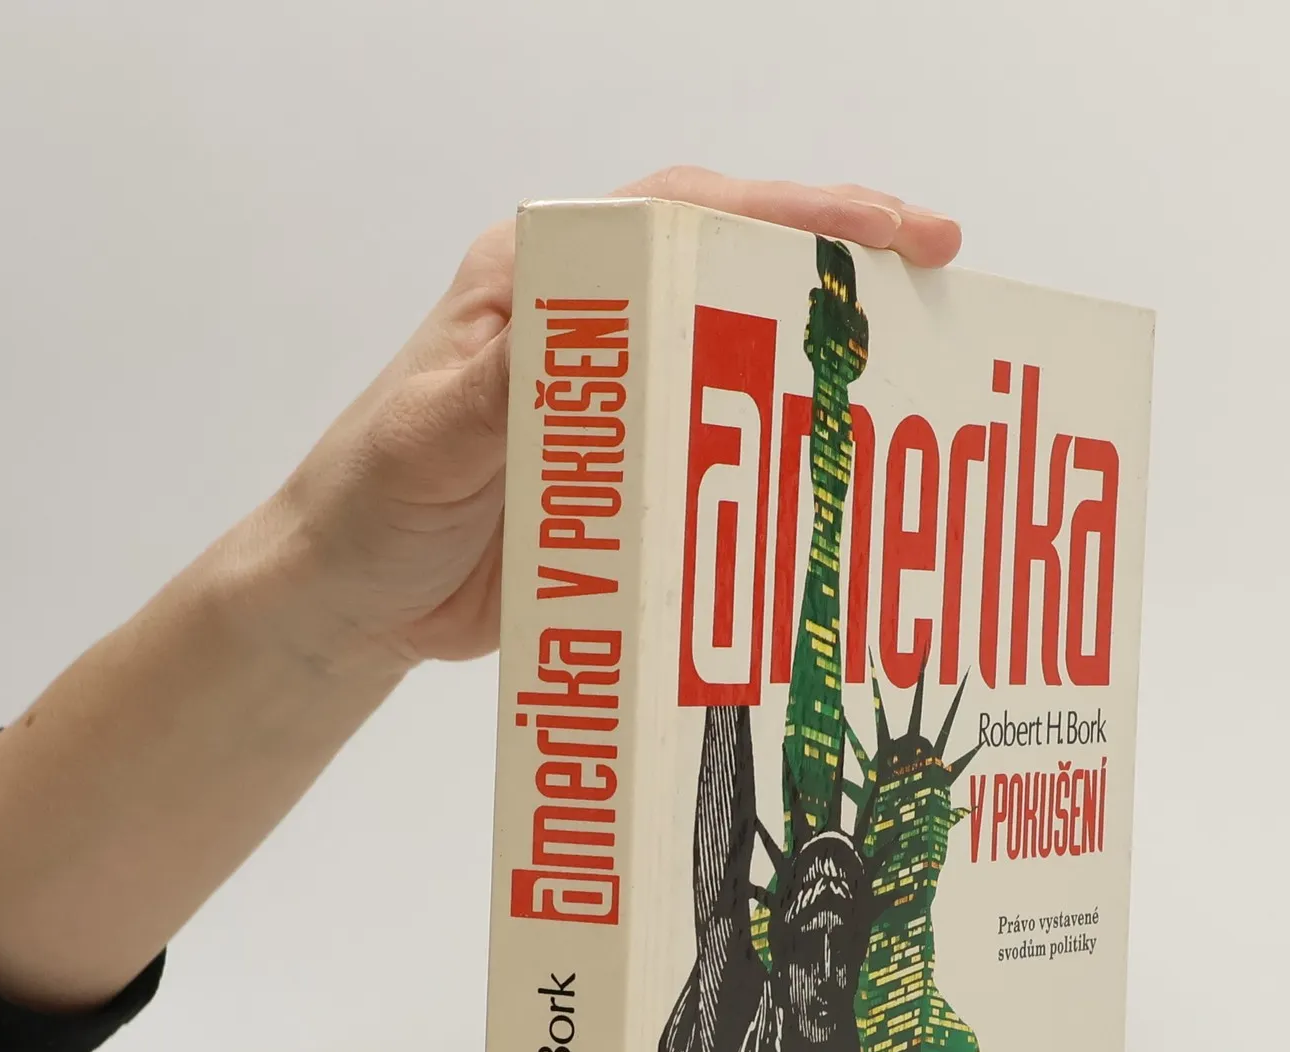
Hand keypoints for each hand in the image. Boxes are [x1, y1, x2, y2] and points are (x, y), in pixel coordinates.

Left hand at [257, 168, 962, 675]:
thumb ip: (505, 385)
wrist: (350, 602)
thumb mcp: (427, 437)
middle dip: (839, 270)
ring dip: (824, 362)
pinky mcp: (631, 472)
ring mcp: (619, 399)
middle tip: (940, 285)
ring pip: (739, 354)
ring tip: (917, 377)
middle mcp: (594, 324)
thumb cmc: (369, 503)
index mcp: (542, 281)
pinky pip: (723, 448)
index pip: (681, 217)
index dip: (794, 213)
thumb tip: (590, 328)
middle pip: (732, 272)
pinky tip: (841, 476)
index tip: (890, 230)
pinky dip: (783, 453)